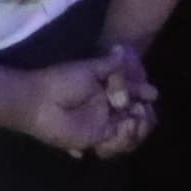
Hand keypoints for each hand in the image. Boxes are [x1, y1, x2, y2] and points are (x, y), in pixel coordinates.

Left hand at [15, 46, 151, 156]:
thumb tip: (122, 48)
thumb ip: (109, 65)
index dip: (143, 94)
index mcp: (106, 89)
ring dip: (138, 127)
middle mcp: (107, 108)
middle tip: (144, 109)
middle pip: (136, 115)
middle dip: (145, 114)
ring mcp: (103, 124)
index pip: (132, 94)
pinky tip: (124, 126)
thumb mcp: (88, 69)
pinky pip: (118, 142)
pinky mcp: (97, 139)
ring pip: (130, 132)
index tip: (151, 93)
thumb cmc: (61, 81)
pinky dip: (126, 137)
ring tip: (134, 119)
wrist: (39, 101)